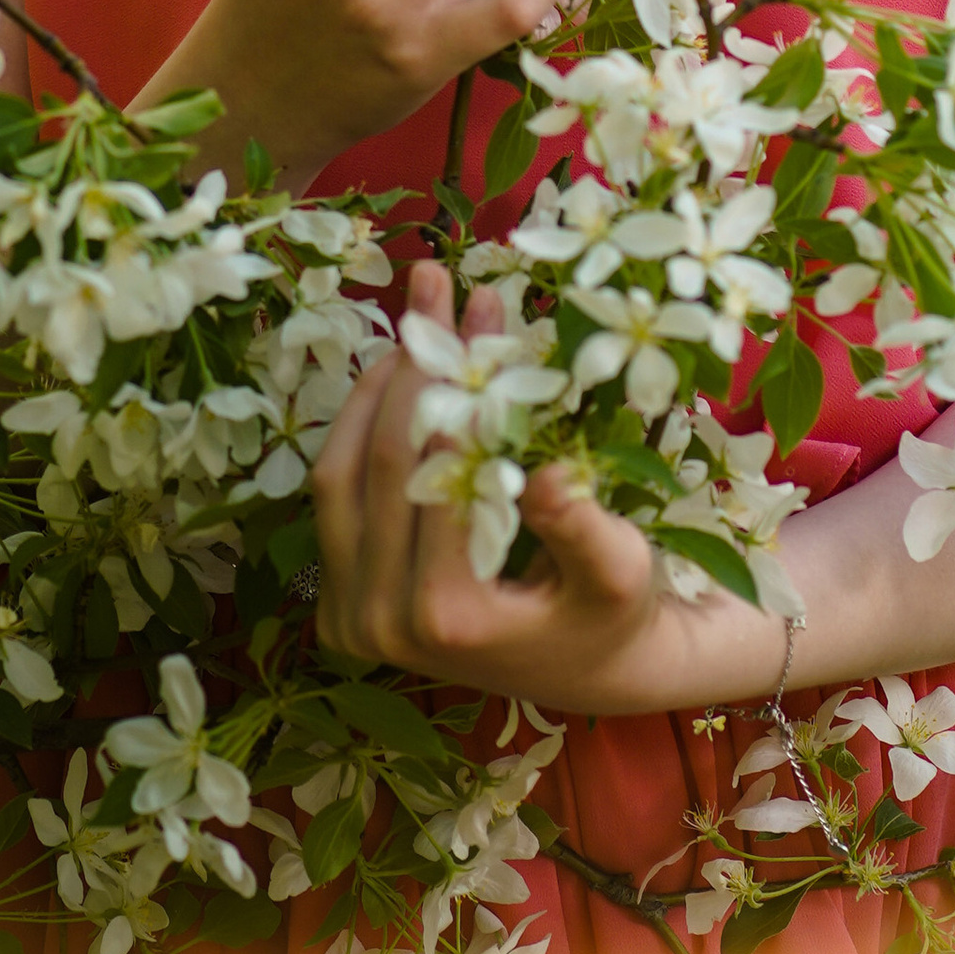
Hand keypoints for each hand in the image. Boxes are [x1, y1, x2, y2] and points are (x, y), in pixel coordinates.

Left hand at [314, 264, 739, 716]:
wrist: (591, 674)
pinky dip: (358, 430)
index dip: (456, 374)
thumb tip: (547, 479)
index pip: (437, 467)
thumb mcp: (620, 572)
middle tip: (438, 279)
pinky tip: (395, 372)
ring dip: (376, 386)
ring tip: (415, 317)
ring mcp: (352, 621)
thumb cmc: (615, 612)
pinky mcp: (340, 611)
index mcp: (447, 614)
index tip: (479, 294)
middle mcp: (382, 625)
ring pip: (339, 475)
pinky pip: (334, 501)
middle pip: (383, 462)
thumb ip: (583, 531)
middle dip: (415, 358)